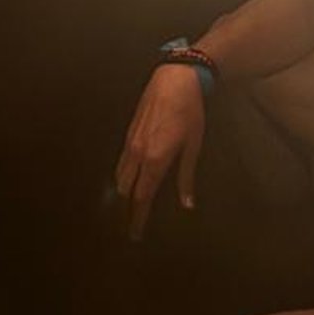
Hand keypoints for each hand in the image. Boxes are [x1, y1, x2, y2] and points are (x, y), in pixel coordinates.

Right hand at [114, 64, 206, 240]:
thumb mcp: (193, 146)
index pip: (142, 198)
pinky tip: (130, 180)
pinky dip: (124, 176)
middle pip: (126, 191)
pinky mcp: (129, 133)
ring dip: (124, 192)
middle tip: (132, 225)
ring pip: (120, 176)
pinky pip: (122, 162)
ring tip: (129, 206)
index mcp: (155, 161)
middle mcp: (138, 154)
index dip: (138, 218)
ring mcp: (130, 143)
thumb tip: (187, 204)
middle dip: (128, 209)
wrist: (174, 80)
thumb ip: (186, 177)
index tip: (135, 235)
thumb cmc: (190, 113)